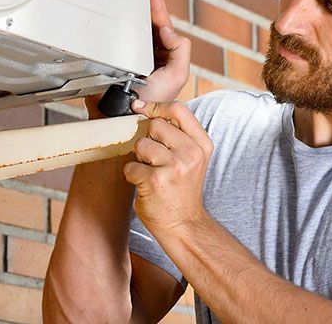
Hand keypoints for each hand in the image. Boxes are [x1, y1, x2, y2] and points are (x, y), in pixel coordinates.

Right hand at [86, 0, 190, 116]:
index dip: (158, 9)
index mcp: (162, 57)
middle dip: (144, 6)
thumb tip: (166, 29)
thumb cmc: (154, 100)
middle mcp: (145, 55)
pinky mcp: (110, 60)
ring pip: (129, 29)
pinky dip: (112, 27)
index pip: (161, 27)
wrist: (127, 116)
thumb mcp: (177, 75)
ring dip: (129, 13)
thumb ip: (180, 49)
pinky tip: (110, 16)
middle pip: (145, 25)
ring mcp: (126, 56)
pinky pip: (112, 39)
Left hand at [124, 100, 213, 235]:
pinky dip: (132, 175)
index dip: (155, 106)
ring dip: (139, 158)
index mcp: (201, 144)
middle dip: (148, 139)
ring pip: (140, 144)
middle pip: (155, 124)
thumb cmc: (181, 188)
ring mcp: (174, 167)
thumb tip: (142, 107)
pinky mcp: (155, 180)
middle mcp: (191, 153)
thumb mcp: (190, 157)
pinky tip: (145, 185)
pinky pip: (130, 166)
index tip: (140, 108)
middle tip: (155, 159)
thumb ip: (175, 133)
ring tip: (151, 172)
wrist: (183, 224)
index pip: (178, 109)